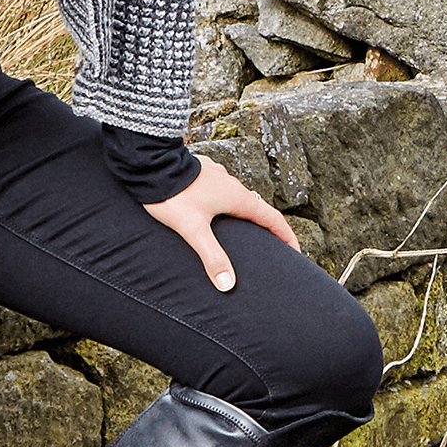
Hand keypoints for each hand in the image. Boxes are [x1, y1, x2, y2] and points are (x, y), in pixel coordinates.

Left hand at [142, 155, 299, 292]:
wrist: (148, 161)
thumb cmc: (172, 193)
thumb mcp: (193, 228)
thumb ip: (211, 255)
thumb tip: (228, 285)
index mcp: (237, 196)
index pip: (272, 218)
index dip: (287, 236)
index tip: (297, 252)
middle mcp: (230, 183)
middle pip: (257, 208)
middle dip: (266, 228)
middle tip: (271, 247)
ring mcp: (215, 176)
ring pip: (236, 198)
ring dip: (244, 215)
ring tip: (241, 233)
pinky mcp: (201, 173)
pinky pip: (220, 191)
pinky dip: (225, 205)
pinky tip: (212, 213)